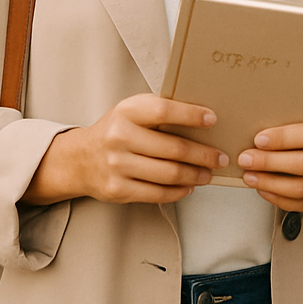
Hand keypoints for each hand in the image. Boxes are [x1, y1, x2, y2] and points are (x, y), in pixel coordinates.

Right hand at [22, 94, 226, 205]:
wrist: (81, 158)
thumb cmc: (118, 129)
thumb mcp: (132, 110)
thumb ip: (159, 111)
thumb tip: (203, 117)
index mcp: (127, 111)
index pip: (163, 111)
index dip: (190, 115)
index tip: (212, 120)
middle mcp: (120, 137)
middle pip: (172, 148)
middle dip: (203, 155)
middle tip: (221, 158)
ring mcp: (117, 165)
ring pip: (168, 174)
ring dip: (195, 175)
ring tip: (208, 174)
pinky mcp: (118, 189)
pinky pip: (157, 193)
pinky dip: (178, 191)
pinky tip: (189, 186)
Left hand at [236, 113, 302, 213]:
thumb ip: (295, 121)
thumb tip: (256, 126)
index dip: (284, 138)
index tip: (259, 139)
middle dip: (269, 162)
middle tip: (246, 158)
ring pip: (302, 188)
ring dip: (270, 183)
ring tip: (250, 176)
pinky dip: (279, 198)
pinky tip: (264, 189)